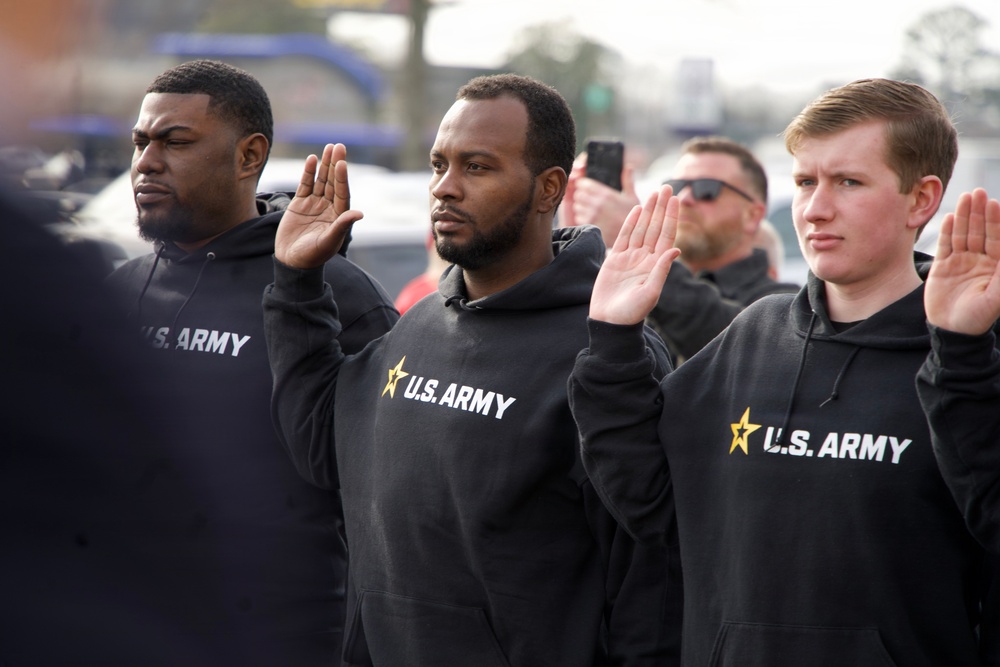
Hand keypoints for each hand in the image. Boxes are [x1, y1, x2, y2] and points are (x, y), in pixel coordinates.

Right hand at [275, 143, 362, 268]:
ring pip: (321, 181)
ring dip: (324, 165)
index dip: (342, 178)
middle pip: (334, 182)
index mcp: (339, 216)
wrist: (292, 262)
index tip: (342, 163)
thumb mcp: (328, 242)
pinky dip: (308, 173)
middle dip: (336, 165)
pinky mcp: (300, 204)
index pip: (342, 193)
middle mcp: (329, 207)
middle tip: (338, 147)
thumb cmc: (313, 256)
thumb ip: (342, 226)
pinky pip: (305, 184)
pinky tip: (312, 160)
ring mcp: (315, 204)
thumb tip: (359, 213)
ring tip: (328, 148)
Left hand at [562, 153, 639, 246]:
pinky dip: (582, 218)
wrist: (633, 236)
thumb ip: (627, 180)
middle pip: (578, 194)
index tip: (586, 187)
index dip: (583, 184)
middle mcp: (597, 204)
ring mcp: (592, 216)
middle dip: (581, 195)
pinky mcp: (589, 226)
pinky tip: (591, 218)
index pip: (583, 183)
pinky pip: (578, 218)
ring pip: (577, 207)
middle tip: (588, 199)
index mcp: (606, 194)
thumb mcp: (632, 197)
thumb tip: (629, 166)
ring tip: (590, 209)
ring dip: (581, 207)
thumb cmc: (633, 216)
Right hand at [590, 185, 680, 323]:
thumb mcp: (650, 293)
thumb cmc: (631, 313)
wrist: (610, 322)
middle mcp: (645, 258)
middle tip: (665, 187)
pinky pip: (624, 237)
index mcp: (657, 265)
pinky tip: (637, 209)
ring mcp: (630, 258)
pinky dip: (630, 223)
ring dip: (648, 211)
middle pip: (655, 227)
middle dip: (661, 207)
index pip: (666, 235)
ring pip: (641, 229)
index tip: (676, 198)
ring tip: (653, 193)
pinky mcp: (615, 260)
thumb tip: (675, 249)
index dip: (671, 216)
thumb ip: (661, 270)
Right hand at [925, 188, 999, 334]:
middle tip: (978, 192)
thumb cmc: (977, 318)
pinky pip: (946, 245)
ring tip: (965, 197)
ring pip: (963, 235)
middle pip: (980, 232)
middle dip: (980, 212)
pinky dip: (947, 231)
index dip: (995, 221)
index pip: (996, 239)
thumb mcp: (994, 299)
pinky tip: (951, 217)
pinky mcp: (943, 267)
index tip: (993, 203)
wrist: (951, 331)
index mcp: (995, 266)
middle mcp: (980, 261)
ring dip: (965, 216)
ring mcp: (961, 262)